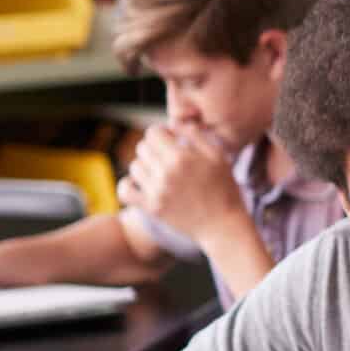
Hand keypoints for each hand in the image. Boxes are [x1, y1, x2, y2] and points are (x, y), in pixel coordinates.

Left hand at [121, 125, 241, 242]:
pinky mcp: (151, 207)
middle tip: (168, 157)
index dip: (161, 133)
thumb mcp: (218, 156)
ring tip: (160, 171)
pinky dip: (128, 184)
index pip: (153, 132)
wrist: (223, 225)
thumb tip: (173, 125)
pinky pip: (125, 190)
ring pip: (134, 166)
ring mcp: (156, 191)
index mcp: (182, 157)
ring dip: (145, 165)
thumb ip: (196, 135)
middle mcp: (166, 172)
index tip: (171, 141)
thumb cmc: (224, 188)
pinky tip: (140, 183)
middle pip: (142, 147)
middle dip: (154, 148)